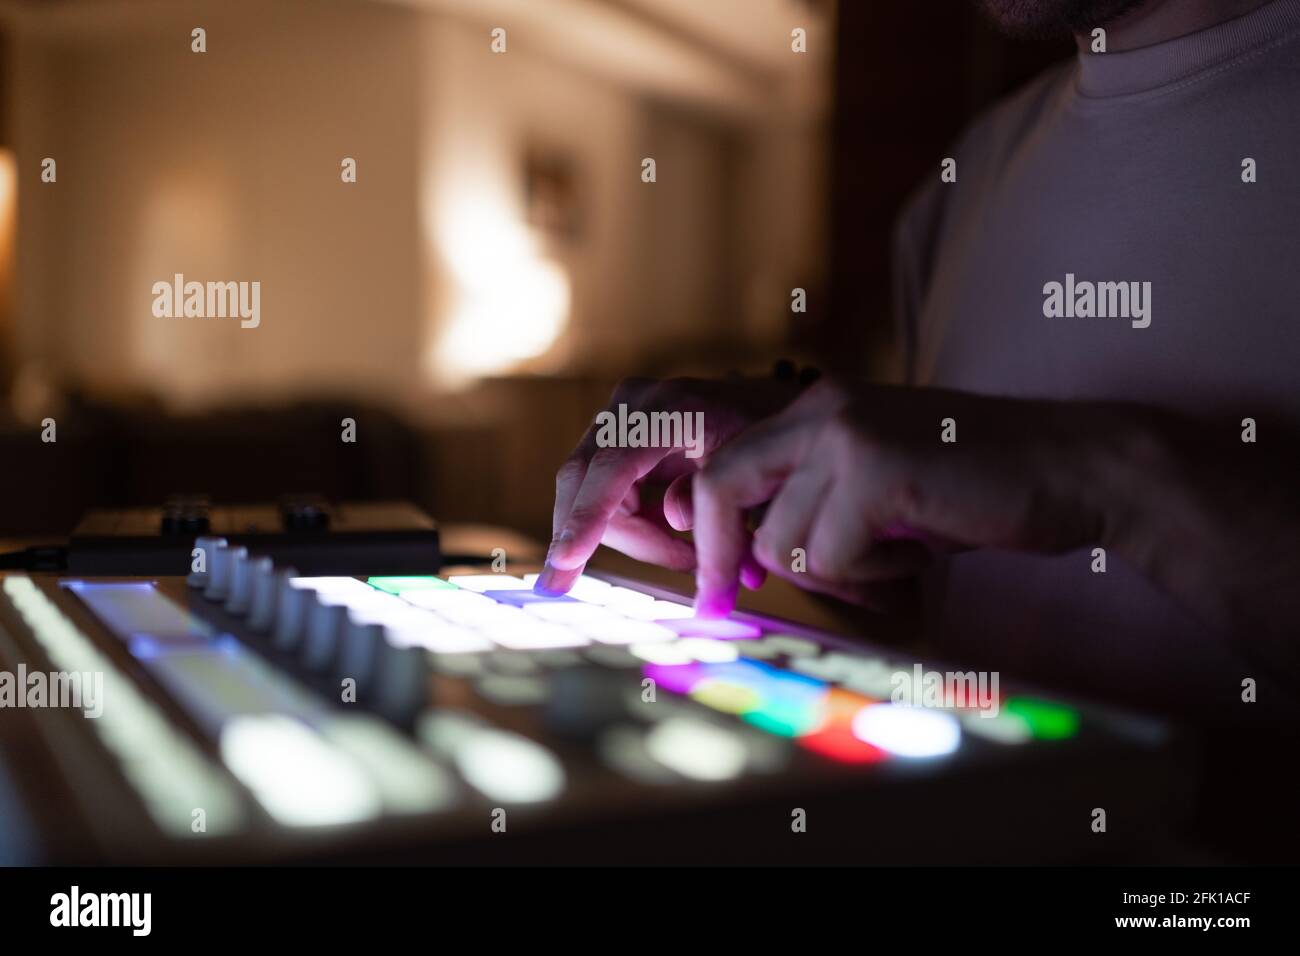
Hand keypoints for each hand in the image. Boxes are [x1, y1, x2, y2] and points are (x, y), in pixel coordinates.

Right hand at [536, 375, 800, 593]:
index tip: (564, 561)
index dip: (586, 516)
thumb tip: (675, 520)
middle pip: (586, 486)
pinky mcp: (614, 440)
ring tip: (691, 554)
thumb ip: (711, 497)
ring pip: (589, 497)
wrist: (768, 407)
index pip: (610, 468)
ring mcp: (617, 420)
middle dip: (601, 541)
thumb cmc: (765, 437)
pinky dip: (636, 527)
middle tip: (637, 575)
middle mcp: (630, 407)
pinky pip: (603, 496)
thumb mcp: (750, 469)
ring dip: (637, 537)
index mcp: (669, 409)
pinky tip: (675, 540)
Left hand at [691, 379, 1107, 614]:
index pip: (725, 465)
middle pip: (719, 488)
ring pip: (782, 541)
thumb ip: (816, 506)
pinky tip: (919, 556)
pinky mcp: (875, 471)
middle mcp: (822, 409)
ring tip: (898, 557)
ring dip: (837, 573)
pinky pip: (831, 558)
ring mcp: (846, 434)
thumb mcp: (881, 489)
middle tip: (724, 604)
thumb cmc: (980, 489)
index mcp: (819, 407)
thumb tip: (748, 557)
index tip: (716, 586)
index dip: (710, 530)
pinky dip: (873, 577)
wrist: (1074, 469)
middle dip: (720, 557)